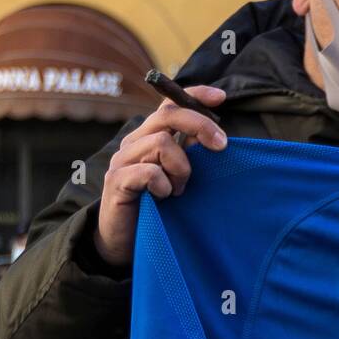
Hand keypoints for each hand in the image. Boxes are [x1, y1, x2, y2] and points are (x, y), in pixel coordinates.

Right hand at [93, 85, 227, 268]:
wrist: (122, 242)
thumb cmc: (155, 209)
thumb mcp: (177, 177)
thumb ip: (189, 155)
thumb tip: (215, 136)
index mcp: (149, 137)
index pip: (169, 104)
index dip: (195, 95)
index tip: (222, 98)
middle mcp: (134, 142)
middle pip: (168, 116)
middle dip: (200, 126)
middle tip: (221, 146)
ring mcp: (122, 160)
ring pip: (161, 143)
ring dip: (181, 169)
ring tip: (178, 191)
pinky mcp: (117, 181)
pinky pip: (149, 172)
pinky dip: (164, 185)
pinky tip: (164, 198)